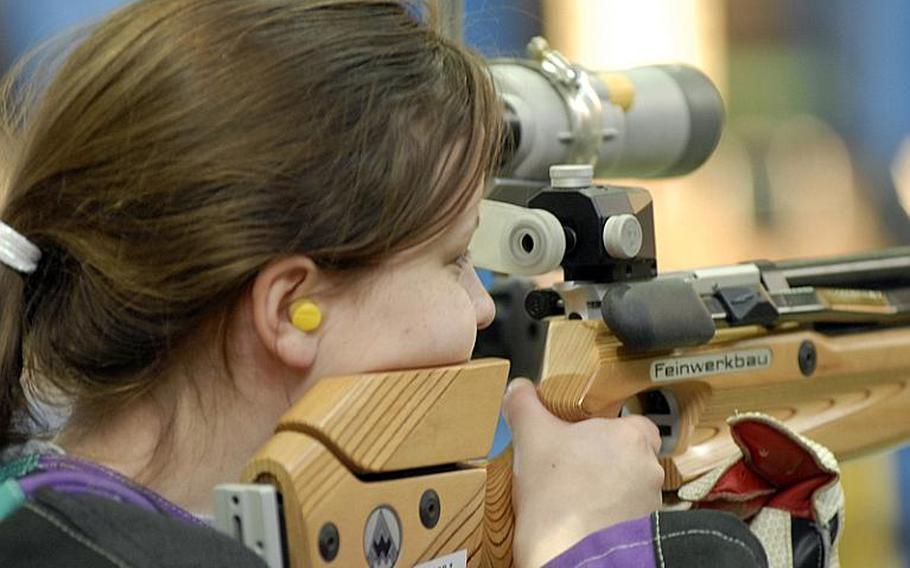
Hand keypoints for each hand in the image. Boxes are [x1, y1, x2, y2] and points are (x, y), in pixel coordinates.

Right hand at [503, 378, 663, 567]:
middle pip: (627, 455)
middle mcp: (648, 468)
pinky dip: (606, 516)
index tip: (583, 437)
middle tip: (569, 468)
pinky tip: (579, 519)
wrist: (568, 553)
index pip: (632, 422)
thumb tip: (518, 389)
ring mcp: (648, 503)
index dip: (606, 429)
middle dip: (602, 461)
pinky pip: (625, 516)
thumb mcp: (530, 436)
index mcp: (630, 435)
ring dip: (605, 490)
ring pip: (627, 487)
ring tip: (570, 498)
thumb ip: (524, 405)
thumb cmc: (555, 493)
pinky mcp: (641, 531)